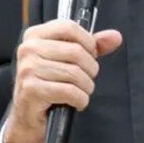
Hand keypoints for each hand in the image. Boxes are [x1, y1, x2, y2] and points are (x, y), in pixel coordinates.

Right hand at [3, 19, 122, 142]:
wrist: (28, 115)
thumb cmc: (49, 83)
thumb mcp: (68, 59)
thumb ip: (91, 46)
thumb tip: (115, 37)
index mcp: (35, 35)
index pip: (69, 27)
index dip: (88, 41)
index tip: (91, 54)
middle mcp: (28, 49)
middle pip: (76, 51)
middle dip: (90, 68)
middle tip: (87, 78)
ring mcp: (28, 69)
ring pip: (74, 73)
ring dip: (86, 86)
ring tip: (82, 91)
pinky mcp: (32, 89)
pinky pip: (69, 91)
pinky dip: (80, 99)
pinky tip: (76, 101)